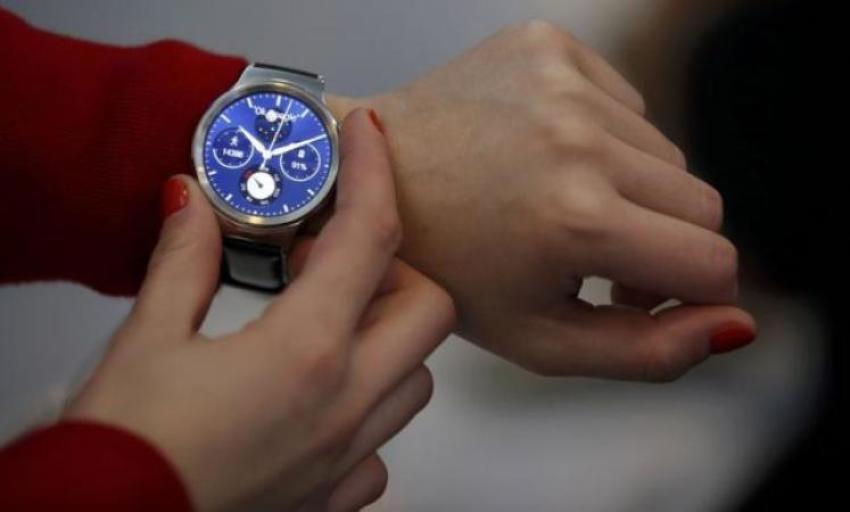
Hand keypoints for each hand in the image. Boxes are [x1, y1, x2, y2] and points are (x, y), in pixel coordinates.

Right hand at [64, 109, 455, 510]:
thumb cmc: (124, 455)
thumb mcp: (148, 338)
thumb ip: (184, 263)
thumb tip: (193, 207)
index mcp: (304, 353)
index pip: (368, 237)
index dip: (372, 171)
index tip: (366, 137)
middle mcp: (343, 407)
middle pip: (428, 309)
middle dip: (394, 268)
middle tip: (334, 256)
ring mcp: (345, 455)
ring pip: (417, 379)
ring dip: (387, 337)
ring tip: (327, 322)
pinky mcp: (331, 495)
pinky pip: (383, 445)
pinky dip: (367, 409)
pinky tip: (318, 398)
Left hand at [327, 21, 755, 379]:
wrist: (371, 179)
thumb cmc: (446, 265)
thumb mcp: (538, 339)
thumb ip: (647, 351)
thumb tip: (735, 326)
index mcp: (575, 220)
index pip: (713, 263)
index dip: (694, 293)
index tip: (649, 294)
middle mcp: (577, 140)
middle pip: (702, 204)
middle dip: (664, 243)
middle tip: (599, 259)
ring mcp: (562, 82)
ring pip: (666, 154)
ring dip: (632, 191)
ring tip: (563, 208)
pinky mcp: (548, 46)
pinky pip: (626, 105)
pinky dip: (603, 140)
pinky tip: (547, 159)